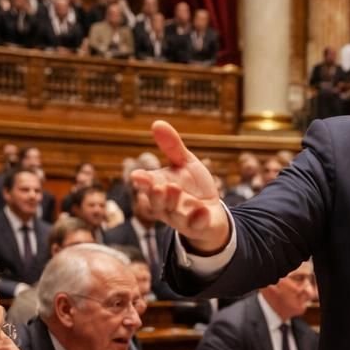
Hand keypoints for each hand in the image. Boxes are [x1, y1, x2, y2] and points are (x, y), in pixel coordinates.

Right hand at [130, 120, 231, 254]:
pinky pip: (197, 225)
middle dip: (156, 194)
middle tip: (157, 184)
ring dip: (173, 203)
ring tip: (173, 188)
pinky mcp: (198, 227)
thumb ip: (172, 147)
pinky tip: (203, 211)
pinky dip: (199, 219)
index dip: (143, 181)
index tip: (137, 175)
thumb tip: (157, 123)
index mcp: (160, 188)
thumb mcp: (185, 164)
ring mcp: (182, 218)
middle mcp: (167, 206)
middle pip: (157, 202)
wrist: (213, 213)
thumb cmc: (194, 187)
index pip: (148, 185)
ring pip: (174, 214)